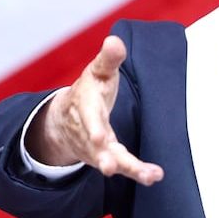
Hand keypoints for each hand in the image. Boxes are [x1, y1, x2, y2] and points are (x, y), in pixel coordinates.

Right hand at [27, 35, 163, 185]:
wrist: (65, 120)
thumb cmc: (88, 91)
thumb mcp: (97, 71)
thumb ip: (108, 59)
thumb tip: (115, 41)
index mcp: (86, 106)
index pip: (89, 117)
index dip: (93, 126)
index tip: (99, 137)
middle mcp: (89, 131)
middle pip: (97, 146)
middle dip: (104, 156)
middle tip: (110, 167)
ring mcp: (97, 148)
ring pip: (111, 160)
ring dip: (129, 169)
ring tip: (148, 176)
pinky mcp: (106, 157)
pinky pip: (122, 166)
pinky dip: (137, 172)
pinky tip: (153, 176)